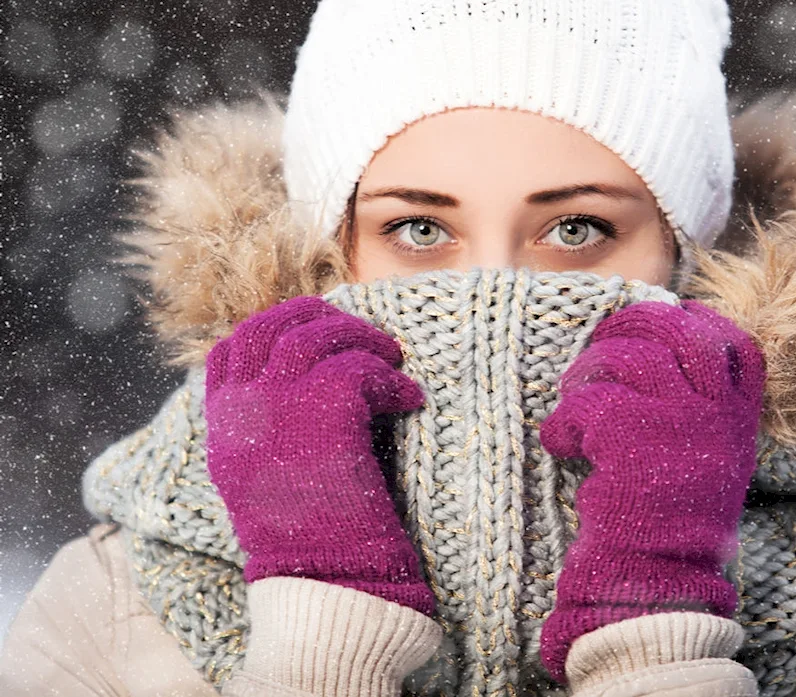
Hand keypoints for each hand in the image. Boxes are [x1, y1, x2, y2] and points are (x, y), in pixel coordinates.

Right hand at [204, 295, 434, 615]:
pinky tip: (411, 400)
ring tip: (393, 360)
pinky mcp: (324, 417)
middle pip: (271, 327)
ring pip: (316, 337)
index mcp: (222, 428)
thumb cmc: (310, 538)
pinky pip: (360, 369)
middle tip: (361, 334)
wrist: (325, 587)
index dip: (277, 328)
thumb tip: (306, 380)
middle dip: (320, 317)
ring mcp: (277, 410)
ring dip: (362, 340)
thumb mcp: (267, 477)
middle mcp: (241, 412)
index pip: (232, 348)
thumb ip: (269, 428)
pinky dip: (392, 379)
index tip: (318, 332)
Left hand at [537, 300, 764, 682]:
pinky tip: (559, 444)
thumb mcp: (705, 463)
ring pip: (627, 357)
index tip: (668, 320)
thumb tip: (656, 359)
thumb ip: (695, 414)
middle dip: (632, 326)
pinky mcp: (630, 438)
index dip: (699, 323)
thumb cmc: (668, 522)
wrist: (656, 580)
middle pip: (677, 331)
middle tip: (602, 343)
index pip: (735, 347)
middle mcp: (715, 415)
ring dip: (588, 371)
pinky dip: (562, 422)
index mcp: (737, 421)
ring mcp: (677, 422)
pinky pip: (586, 403)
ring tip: (573, 400)